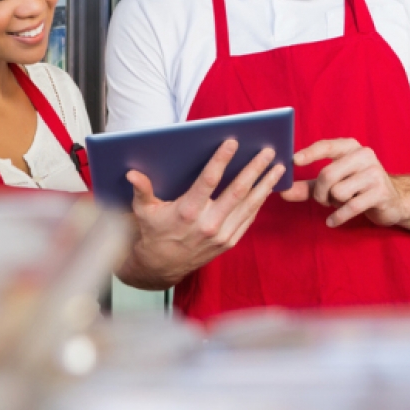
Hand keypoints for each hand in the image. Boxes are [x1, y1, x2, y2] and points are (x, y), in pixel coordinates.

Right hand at [119, 139, 284, 287]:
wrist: (162, 266)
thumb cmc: (153, 232)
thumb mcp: (144, 211)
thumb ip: (142, 190)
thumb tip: (132, 173)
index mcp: (187, 212)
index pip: (209, 180)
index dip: (222, 160)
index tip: (233, 142)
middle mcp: (208, 224)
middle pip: (237, 191)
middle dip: (254, 169)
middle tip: (267, 151)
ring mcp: (222, 235)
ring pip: (248, 205)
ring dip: (265, 184)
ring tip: (278, 167)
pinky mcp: (229, 242)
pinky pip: (248, 219)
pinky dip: (260, 202)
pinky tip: (268, 187)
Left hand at [282, 139, 409, 227]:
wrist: (394, 201)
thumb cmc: (356, 187)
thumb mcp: (331, 184)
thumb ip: (307, 186)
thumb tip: (281, 191)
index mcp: (350, 147)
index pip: (326, 146)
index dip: (309, 153)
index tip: (294, 161)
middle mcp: (364, 155)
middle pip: (327, 174)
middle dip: (320, 193)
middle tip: (323, 201)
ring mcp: (374, 173)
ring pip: (338, 191)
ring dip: (333, 203)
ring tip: (339, 203)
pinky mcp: (381, 193)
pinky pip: (351, 207)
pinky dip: (338, 217)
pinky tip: (332, 222)